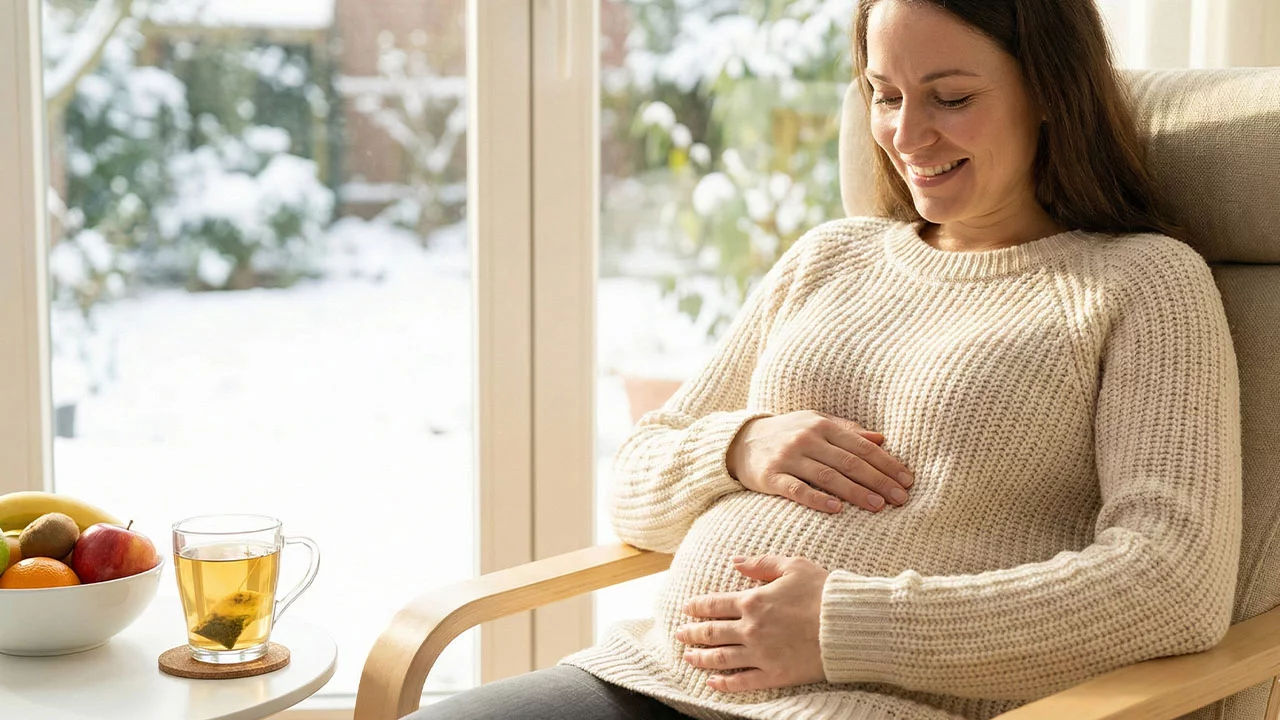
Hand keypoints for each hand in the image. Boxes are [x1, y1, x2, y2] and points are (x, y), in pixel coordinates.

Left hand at [677, 554, 829, 692]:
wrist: (848, 624)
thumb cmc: (823, 591)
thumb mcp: (793, 566)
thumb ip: (761, 563)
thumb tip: (735, 561)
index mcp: (753, 601)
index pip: (715, 604)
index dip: (697, 607)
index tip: (686, 608)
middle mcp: (751, 629)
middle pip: (712, 632)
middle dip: (692, 633)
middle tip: (679, 634)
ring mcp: (761, 654)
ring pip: (721, 658)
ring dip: (701, 658)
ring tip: (688, 658)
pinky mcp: (774, 674)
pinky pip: (743, 682)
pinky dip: (724, 684)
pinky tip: (712, 683)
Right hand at [726, 410, 913, 513]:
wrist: (740, 441)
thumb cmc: (786, 433)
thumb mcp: (815, 423)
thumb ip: (847, 430)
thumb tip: (882, 439)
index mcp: (822, 425)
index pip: (861, 446)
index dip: (886, 463)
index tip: (907, 479)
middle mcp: (807, 439)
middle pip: (849, 462)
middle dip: (879, 480)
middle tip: (901, 497)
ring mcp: (788, 458)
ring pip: (828, 476)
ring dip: (856, 492)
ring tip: (878, 506)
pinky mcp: (771, 477)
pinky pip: (797, 490)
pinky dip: (818, 499)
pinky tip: (837, 509)